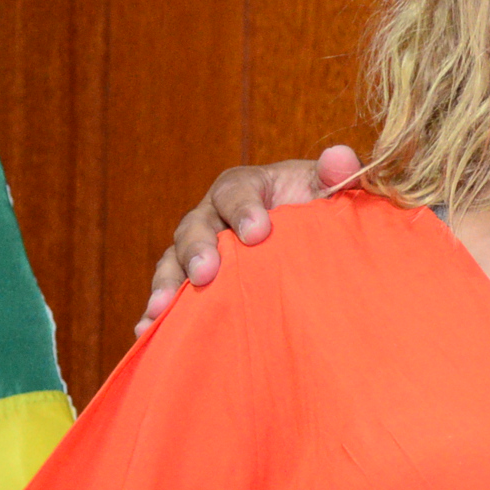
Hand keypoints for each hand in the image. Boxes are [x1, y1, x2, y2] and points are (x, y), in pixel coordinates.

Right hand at [137, 145, 362, 335]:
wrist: (314, 246)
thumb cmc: (320, 212)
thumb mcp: (333, 192)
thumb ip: (338, 176)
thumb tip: (341, 158)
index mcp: (246, 187)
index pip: (235, 190)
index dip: (242, 208)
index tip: (259, 232)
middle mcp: (214, 215)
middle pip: (195, 225)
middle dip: (198, 248)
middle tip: (207, 272)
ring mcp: (201, 249)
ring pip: (174, 260)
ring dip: (167, 283)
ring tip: (160, 309)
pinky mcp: (195, 281)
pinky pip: (171, 292)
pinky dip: (157, 311)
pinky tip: (148, 331)